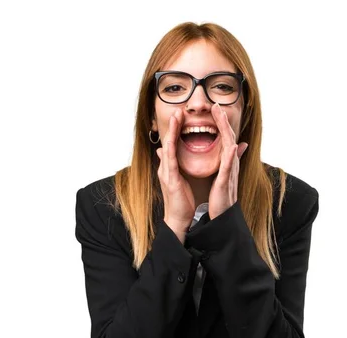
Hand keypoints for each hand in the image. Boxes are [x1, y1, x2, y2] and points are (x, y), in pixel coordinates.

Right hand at [156, 108, 195, 230]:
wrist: (179, 219)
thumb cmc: (182, 201)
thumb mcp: (177, 179)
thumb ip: (172, 165)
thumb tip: (164, 151)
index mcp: (170, 167)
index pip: (172, 143)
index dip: (175, 129)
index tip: (181, 116)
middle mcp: (165, 167)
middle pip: (168, 141)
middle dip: (172, 125)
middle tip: (177, 110)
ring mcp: (166, 173)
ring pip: (168, 147)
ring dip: (171, 131)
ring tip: (175, 117)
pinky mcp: (170, 180)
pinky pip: (171, 160)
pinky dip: (173, 147)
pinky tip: (174, 138)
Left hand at [208, 103, 247, 219]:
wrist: (223, 215)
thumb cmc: (221, 196)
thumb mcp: (224, 175)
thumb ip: (228, 159)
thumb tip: (238, 145)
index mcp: (227, 162)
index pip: (224, 138)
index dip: (220, 122)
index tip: (215, 107)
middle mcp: (230, 164)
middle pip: (228, 138)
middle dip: (223, 121)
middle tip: (217, 104)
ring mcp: (229, 172)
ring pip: (229, 148)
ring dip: (226, 131)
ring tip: (222, 117)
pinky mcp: (225, 182)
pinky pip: (229, 167)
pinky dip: (230, 156)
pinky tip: (231, 146)